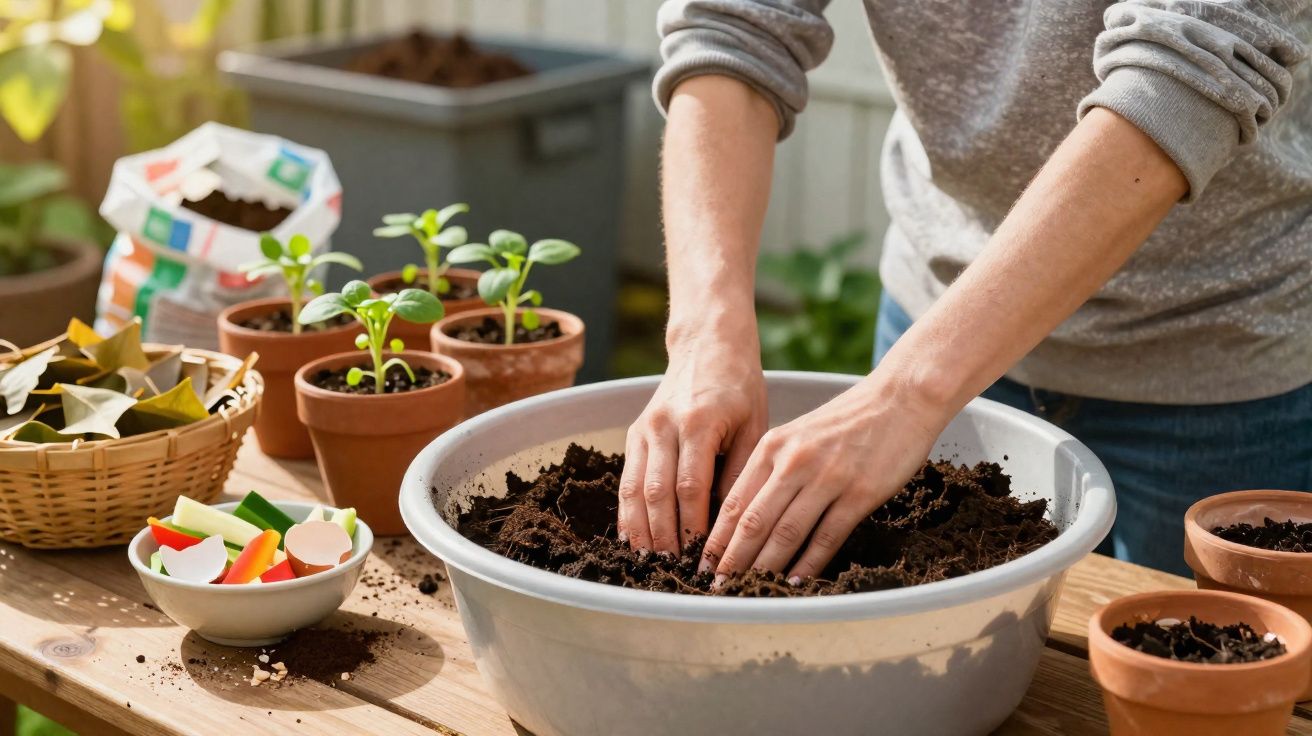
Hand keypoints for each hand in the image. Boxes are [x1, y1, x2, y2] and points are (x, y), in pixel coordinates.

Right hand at [618, 332, 766, 554]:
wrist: (708, 345)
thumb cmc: (740, 387)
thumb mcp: (754, 425)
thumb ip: (740, 471)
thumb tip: (731, 524)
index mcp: (698, 422)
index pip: (690, 487)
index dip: (694, 527)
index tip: (703, 557)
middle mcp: (663, 426)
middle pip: (657, 494)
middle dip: (665, 537)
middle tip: (675, 572)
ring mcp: (644, 429)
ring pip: (634, 490)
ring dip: (641, 531)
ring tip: (650, 564)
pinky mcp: (634, 433)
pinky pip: (626, 480)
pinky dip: (627, 513)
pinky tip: (633, 539)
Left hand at [699, 375, 943, 582]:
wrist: (900, 398)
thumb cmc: (848, 420)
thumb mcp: (798, 434)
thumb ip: (773, 468)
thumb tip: (748, 515)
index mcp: (773, 446)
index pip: (735, 501)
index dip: (716, 538)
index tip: (702, 563)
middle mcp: (794, 462)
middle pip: (754, 521)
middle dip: (731, 559)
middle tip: (717, 586)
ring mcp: (827, 478)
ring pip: (785, 533)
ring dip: (764, 567)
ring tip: (748, 590)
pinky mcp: (859, 494)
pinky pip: (826, 537)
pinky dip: (808, 564)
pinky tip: (794, 582)